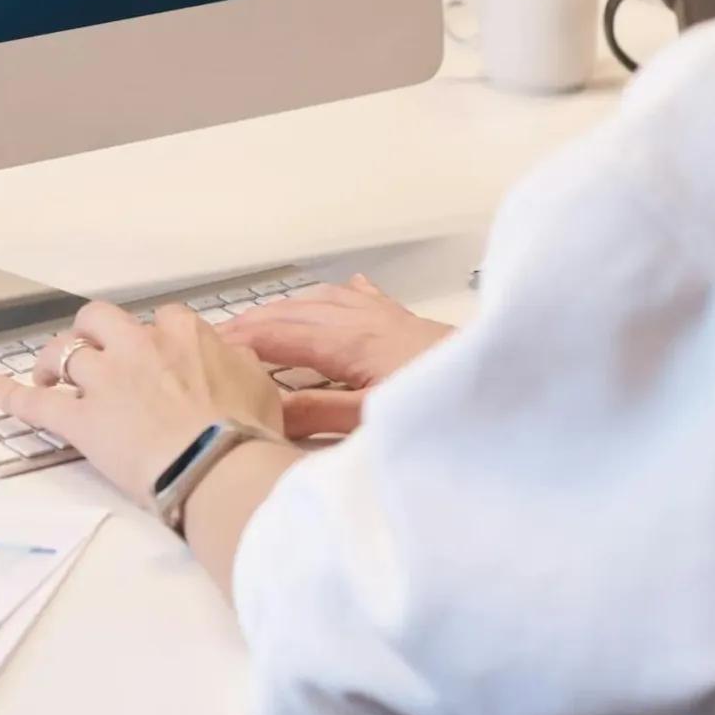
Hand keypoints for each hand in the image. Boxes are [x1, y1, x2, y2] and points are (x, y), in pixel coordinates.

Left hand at [0, 299, 287, 507]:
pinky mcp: (82, 420)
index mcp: (184, 335)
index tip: (154, 355)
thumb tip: (235, 357)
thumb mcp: (260, 386)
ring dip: (53, 360)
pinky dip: (11, 396)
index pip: (163, 319)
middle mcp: (140, 347)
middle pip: (100, 320)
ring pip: (65, 352)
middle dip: (93, 333)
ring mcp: (107, 381)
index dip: (153, 338)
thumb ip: (239, 363)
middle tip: (93, 353)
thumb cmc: (245, 434)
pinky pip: (36, 403)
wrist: (219, 467)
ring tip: (48, 373)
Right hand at [216, 275, 452, 437]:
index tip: (209, 345)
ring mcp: (388, 317)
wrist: (505, 387)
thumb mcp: (373, 422)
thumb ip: (319, 414)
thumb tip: (267, 408)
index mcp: (351, 341)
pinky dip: (339, 297)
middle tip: (222, 335)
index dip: (242, 339)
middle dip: (257, 320)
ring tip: (265, 319)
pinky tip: (343, 292)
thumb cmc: (440, 406)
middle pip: (297, 311)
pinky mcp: (408, 323)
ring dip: (290, 308)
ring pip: (326, 300)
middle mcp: (365, 320)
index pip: (281, 333)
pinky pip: (363, 299)